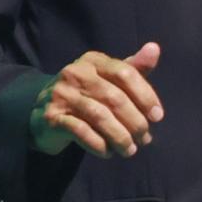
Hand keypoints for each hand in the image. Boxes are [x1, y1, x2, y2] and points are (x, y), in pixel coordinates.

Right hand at [30, 42, 163, 158]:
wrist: (43, 110)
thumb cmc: (87, 94)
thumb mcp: (110, 78)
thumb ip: (134, 67)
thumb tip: (155, 48)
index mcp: (94, 60)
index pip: (125, 73)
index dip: (146, 96)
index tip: (158, 116)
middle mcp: (76, 73)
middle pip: (115, 98)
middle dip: (135, 122)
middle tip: (145, 139)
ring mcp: (62, 94)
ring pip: (100, 116)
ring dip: (120, 137)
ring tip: (130, 150)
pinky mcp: (52, 116)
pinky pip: (82, 132)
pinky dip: (99, 144)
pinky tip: (108, 152)